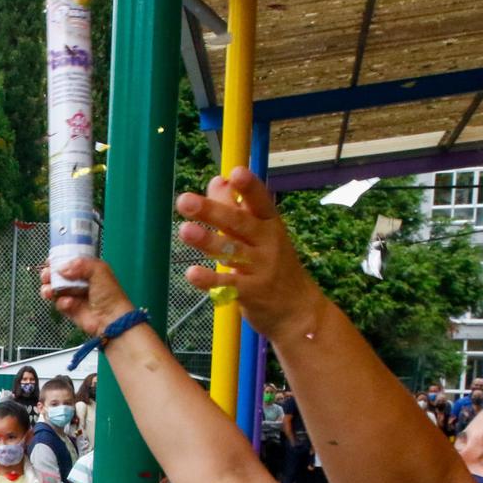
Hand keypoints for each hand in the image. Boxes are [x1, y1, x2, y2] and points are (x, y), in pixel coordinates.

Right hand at [40, 256, 138, 341]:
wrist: (110, 318)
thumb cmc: (109, 293)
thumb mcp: (99, 271)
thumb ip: (81, 264)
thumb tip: (61, 269)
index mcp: (87, 269)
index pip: (69, 261)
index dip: (58, 260)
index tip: (50, 261)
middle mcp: (78, 281)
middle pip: (57, 275)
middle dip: (49, 274)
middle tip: (46, 275)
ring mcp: (72, 295)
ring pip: (54, 289)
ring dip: (48, 288)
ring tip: (49, 291)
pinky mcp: (68, 308)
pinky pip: (58, 303)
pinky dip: (61, 302)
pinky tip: (69, 303)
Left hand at [174, 168, 321, 334]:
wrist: (298, 310)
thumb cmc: (274, 267)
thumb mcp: (261, 235)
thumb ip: (237, 209)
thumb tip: (217, 180)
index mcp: (269, 224)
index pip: (260, 201)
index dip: (249, 187)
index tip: (236, 171)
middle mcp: (267, 243)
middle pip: (238, 224)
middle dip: (212, 211)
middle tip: (185, 201)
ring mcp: (260, 268)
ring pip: (231, 252)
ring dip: (207, 241)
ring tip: (185, 231)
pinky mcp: (252, 293)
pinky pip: (229, 285)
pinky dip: (210, 280)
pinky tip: (191, 273)